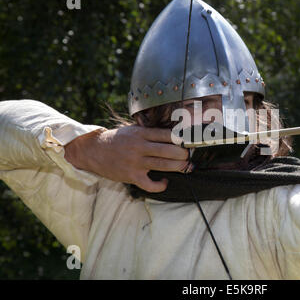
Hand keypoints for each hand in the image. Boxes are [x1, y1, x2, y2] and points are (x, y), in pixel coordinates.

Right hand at [64, 125, 190, 192]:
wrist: (94, 150)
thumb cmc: (118, 139)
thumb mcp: (133, 130)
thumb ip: (150, 132)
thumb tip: (173, 134)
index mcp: (141, 133)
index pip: (167, 135)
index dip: (181, 139)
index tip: (188, 142)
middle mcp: (140, 147)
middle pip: (169, 150)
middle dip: (183, 154)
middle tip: (189, 155)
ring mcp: (136, 162)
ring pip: (164, 166)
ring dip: (178, 167)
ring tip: (184, 166)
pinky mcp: (132, 176)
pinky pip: (150, 185)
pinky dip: (160, 185)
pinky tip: (165, 182)